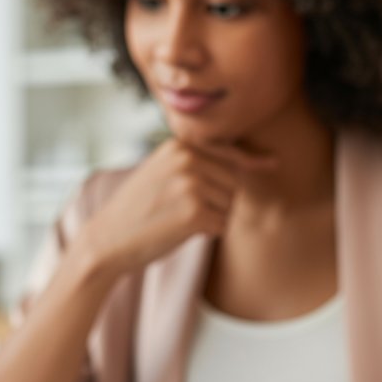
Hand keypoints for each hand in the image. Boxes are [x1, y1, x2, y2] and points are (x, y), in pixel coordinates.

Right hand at [77, 138, 276, 275]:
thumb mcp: (163, 171)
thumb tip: (247, 166)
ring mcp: (192, 184)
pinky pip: (222, 225)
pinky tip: (180, 231)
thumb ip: (196, 163)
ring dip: (213, 217)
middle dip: (219, 200)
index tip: (274, 163)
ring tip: (177, 218)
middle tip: (181, 209)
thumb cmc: (138, 208)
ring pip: (230, 205)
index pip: (229, 151)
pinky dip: (207, 232)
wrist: (107, 237)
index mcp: (180, 144)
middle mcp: (188, 159)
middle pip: (234, 183)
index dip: (253, 161)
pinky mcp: (194, 212)